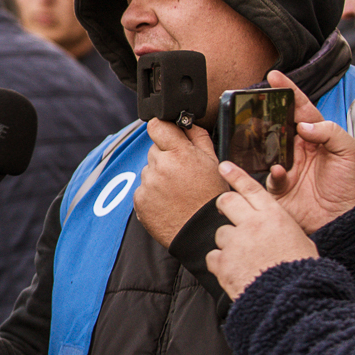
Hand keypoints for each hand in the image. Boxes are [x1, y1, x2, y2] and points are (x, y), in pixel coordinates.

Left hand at [134, 116, 223, 246]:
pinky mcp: (139, 200)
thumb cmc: (212, 198)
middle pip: (154, 150)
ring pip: (149, 170)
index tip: (166, 134)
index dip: (162, 129)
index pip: (156, 126)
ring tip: (178, 190)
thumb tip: (186, 122)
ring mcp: (148, 184)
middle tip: (183, 172)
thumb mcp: (214, 163)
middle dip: (166, 156)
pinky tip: (169, 201)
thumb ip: (198, 137)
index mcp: (179, 154)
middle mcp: (160, 167)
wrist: (202, 233)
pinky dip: (152, 192)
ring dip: (159, 175)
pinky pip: (143, 188)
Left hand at [207, 159, 318, 299]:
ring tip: (244, 259)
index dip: (235, 175)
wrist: (293, 301)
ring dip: (227, 243)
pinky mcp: (223, 262)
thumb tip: (271, 226)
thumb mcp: (301, 242)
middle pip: (227, 202)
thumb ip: (280, 228)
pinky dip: (220, 264)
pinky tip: (234, 272)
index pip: (251, 188)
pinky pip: (212, 256)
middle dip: (225, 206)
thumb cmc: (302, 274)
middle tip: (227, 214)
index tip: (224, 166)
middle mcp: (252, 225)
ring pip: (220, 233)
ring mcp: (235, 243)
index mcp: (275, 217)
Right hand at [260, 71, 354, 233]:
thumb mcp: (351, 153)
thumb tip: (303, 126)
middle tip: (255, 103)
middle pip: (277, 123)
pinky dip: (271, 172)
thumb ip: (332, 133)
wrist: (344, 219)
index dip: (288, 91)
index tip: (274, 77)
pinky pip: (267, 174)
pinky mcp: (277, 186)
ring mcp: (286, 166)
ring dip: (262, 141)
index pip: (300, 109)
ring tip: (259, 134)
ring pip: (266, 146)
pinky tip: (279, 172)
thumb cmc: (350, 186)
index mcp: (317, 136)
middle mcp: (297, 148)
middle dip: (265, 112)